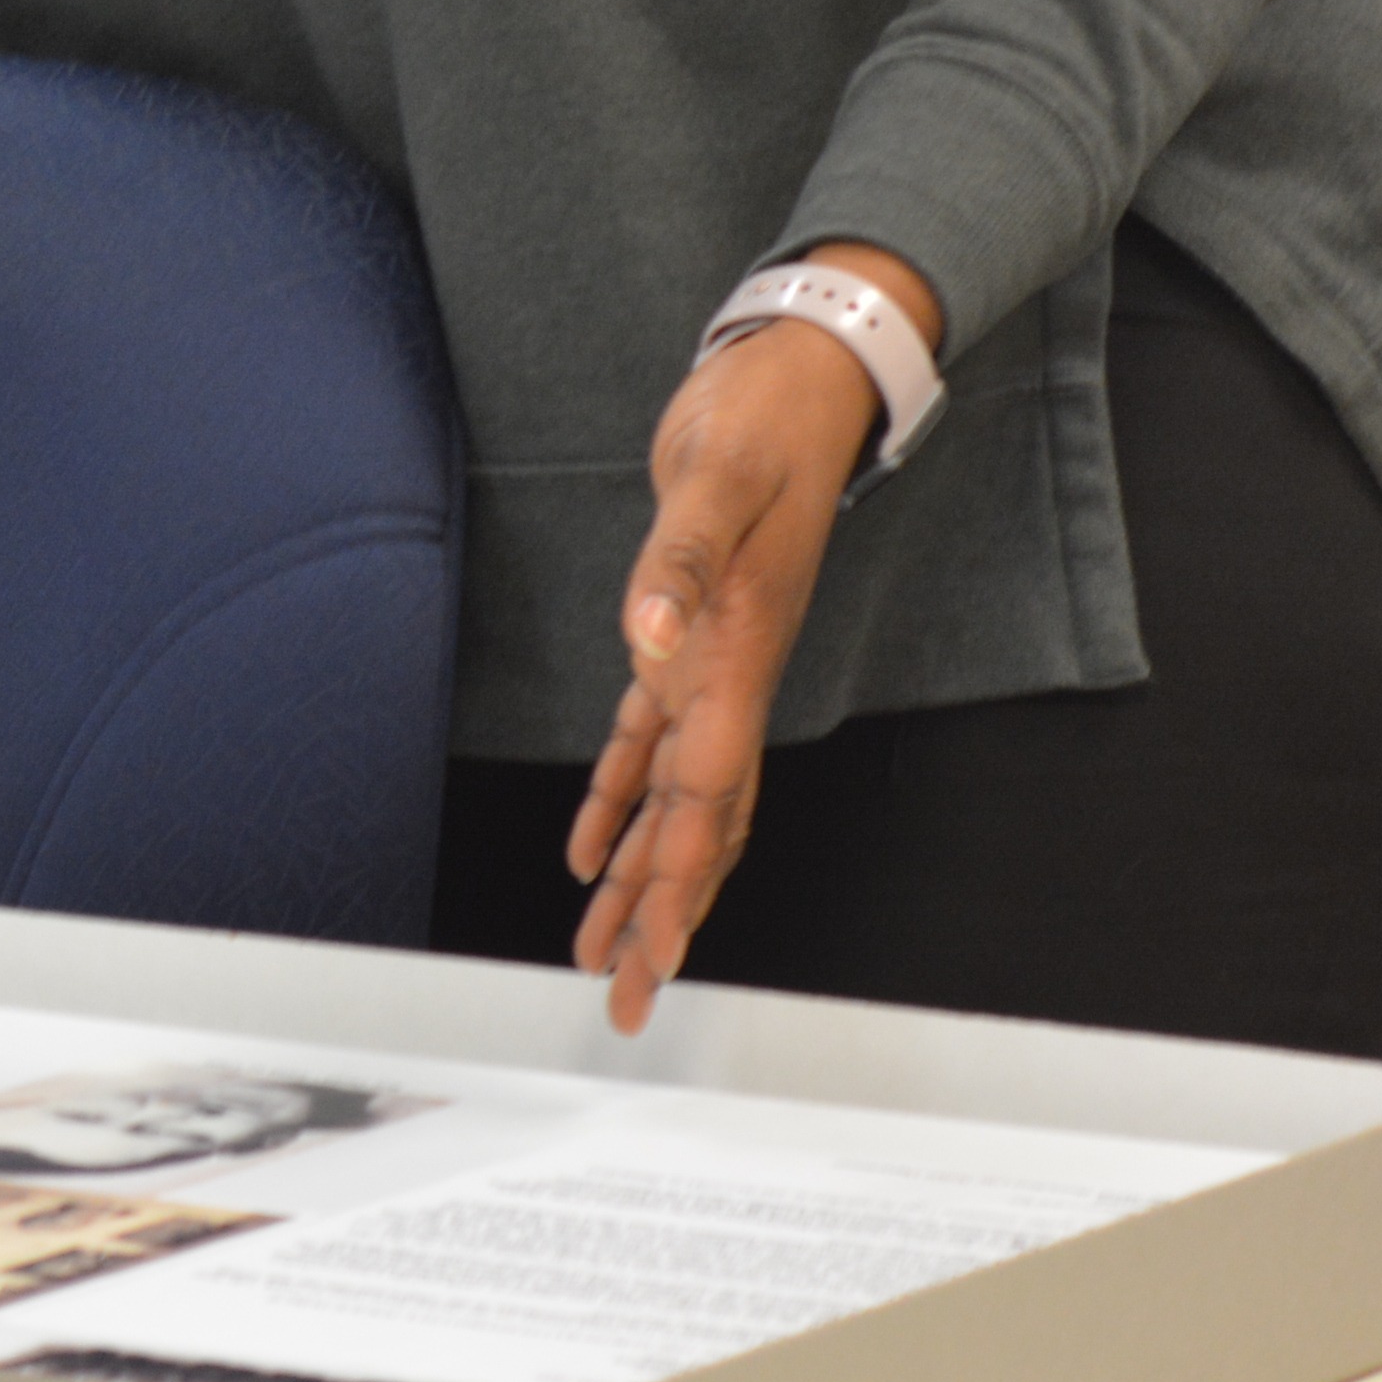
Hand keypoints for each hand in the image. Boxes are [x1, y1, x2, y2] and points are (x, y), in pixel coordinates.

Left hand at [560, 243, 923, 1031]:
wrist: (793, 380)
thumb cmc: (761, 424)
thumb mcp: (715, 477)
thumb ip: (676, 557)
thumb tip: (646, 635)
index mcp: (732, 655)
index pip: (702, 796)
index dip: (674, 881)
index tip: (652, 958)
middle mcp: (725, 676)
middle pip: (696, 828)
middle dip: (661, 918)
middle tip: (626, 1001)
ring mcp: (710, 662)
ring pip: (677, 803)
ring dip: (639, 878)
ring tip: (600, 953)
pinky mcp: (684, 636)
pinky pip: (653, 747)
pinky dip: (620, 801)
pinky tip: (588, 850)